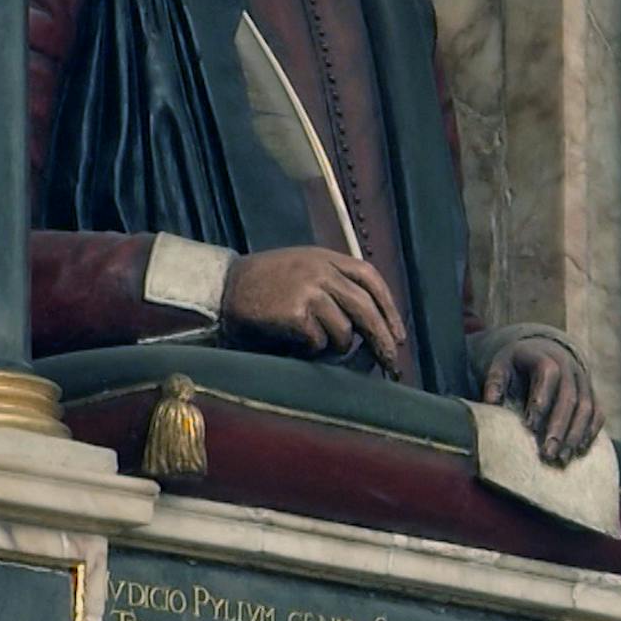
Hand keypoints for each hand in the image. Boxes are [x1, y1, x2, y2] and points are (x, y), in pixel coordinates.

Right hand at [220, 247, 405, 377]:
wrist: (223, 290)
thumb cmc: (262, 284)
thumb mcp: (301, 267)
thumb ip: (332, 282)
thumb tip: (368, 320)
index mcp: (325, 257)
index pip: (370, 278)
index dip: (389, 307)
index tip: (398, 333)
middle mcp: (321, 270)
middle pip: (366, 309)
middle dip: (383, 340)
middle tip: (391, 362)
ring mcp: (309, 290)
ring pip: (344, 331)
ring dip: (335, 346)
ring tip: (314, 343)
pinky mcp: (296, 313)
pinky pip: (319, 342)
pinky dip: (311, 349)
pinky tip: (294, 342)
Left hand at [481, 337, 602, 464]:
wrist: (546, 350)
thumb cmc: (519, 364)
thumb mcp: (502, 365)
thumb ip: (495, 381)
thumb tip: (490, 401)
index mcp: (545, 356)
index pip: (548, 374)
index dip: (541, 399)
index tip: (529, 425)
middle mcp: (569, 366)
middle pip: (569, 397)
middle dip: (559, 427)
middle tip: (548, 453)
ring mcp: (583, 380)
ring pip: (586, 407)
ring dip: (575, 434)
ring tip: (562, 458)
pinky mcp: (592, 393)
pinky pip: (597, 412)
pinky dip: (590, 431)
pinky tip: (579, 450)